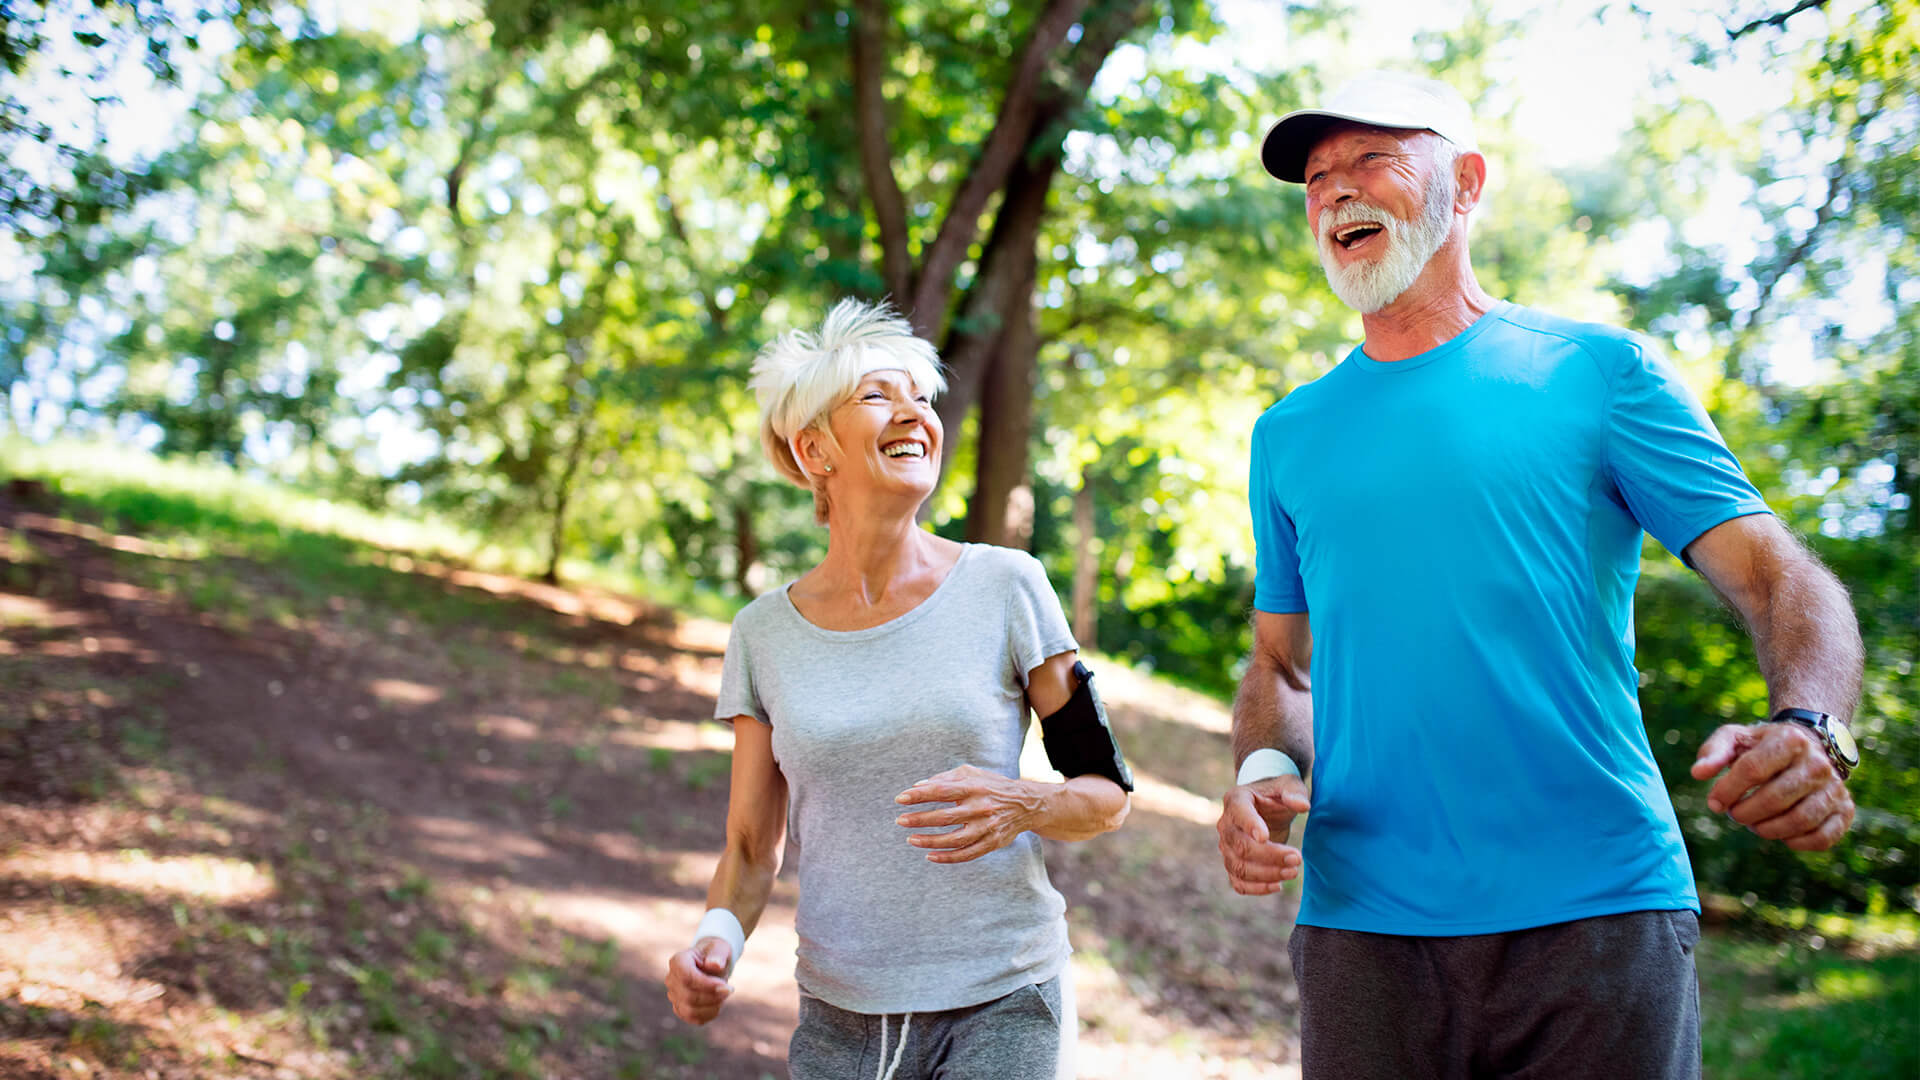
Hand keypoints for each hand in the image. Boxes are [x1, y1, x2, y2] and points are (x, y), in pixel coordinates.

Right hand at [665, 937, 733, 1024]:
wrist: (712, 964)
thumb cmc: (715, 954)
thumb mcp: (720, 948)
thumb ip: (718, 955)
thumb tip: (714, 965)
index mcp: (677, 961)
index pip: (686, 977)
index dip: (706, 984)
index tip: (725, 985)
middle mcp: (671, 979)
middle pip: (688, 996)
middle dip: (712, 996)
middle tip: (729, 989)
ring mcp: (673, 995)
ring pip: (688, 1011)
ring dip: (711, 1007)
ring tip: (723, 996)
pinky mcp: (680, 1008)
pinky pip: (692, 1018)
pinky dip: (708, 1014)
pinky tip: (718, 1004)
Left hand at [895, 764, 1044, 863]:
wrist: (1026, 804)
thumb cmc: (992, 786)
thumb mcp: (972, 774)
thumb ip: (945, 778)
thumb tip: (917, 786)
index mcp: (974, 787)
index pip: (941, 791)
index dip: (919, 795)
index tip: (900, 799)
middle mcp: (981, 808)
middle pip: (945, 817)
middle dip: (920, 819)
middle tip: (900, 820)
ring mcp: (987, 828)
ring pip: (954, 839)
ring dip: (930, 841)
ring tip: (910, 839)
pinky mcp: (992, 843)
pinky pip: (967, 854)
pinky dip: (947, 857)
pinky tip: (930, 855)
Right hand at [1216, 775, 1308, 894]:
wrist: (1267, 806)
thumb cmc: (1277, 793)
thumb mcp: (1288, 785)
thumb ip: (1295, 792)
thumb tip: (1303, 807)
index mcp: (1236, 799)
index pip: (1239, 813)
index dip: (1250, 826)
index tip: (1267, 837)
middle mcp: (1225, 824)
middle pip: (1240, 846)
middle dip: (1269, 856)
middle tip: (1297, 858)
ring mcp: (1226, 846)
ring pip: (1238, 867)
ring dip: (1266, 874)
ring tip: (1293, 872)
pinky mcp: (1233, 863)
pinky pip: (1237, 882)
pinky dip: (1256, 888)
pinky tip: (1277, 885)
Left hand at [1691, 722, 1854, 850]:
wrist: (1805, 748)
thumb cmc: (1761, 746)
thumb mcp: (1735, 739)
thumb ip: (1713, 752)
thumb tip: (1698, 773)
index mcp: (1790, 739)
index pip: (1752, 769)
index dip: (1727, 791)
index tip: (1714, 803)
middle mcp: (1818, 763)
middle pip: (1775, 798)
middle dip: (1745, 813)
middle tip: (1735, 814)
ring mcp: (1835, 788)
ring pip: (1800, 820)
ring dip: (1768, 829)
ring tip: (1754, 824)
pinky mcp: (1844, 810)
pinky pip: (1823, 837)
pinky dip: (1797, 842)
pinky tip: (1781, 835)